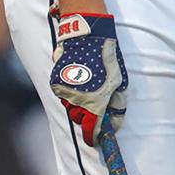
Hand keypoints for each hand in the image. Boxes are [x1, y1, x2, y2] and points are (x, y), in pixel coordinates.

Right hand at [49, 9, 127, 145]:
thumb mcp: (119, 81)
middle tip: (97, 104)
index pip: (92, 131)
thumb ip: (117, 104)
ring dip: (79, 104)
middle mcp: (77, 100)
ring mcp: (64, 91)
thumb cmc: (107, 57)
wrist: (86, 35)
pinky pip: (63, 95)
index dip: (95, 137)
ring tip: (89, 85)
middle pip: (81, 120)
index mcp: (95, 101)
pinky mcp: (55, 82)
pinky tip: (79, 78)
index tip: (97, 139)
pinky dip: (70, 92)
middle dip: (88, 117)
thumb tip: (115, 123)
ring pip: (71, 108)